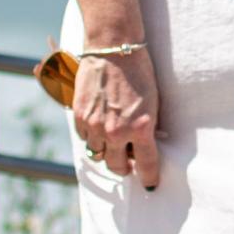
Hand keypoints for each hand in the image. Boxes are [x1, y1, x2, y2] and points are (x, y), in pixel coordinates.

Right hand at [74, 48, 161, 187]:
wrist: (114, 48)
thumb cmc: (140, 73)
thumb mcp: (153, 103)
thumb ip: (148, 128)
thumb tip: (146, 147)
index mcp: (140, 129)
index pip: (147, 165)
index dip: (150, 178)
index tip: (151, 184)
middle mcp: (116, 132)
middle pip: (117, 166)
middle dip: (125, 166)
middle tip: (129, 160)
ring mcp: (95, 125)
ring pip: (98, 154)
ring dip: (106, 152)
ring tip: (113, 142)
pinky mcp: (80, 116)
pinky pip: (84, 138)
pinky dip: (92, 136)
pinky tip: (100, 125)